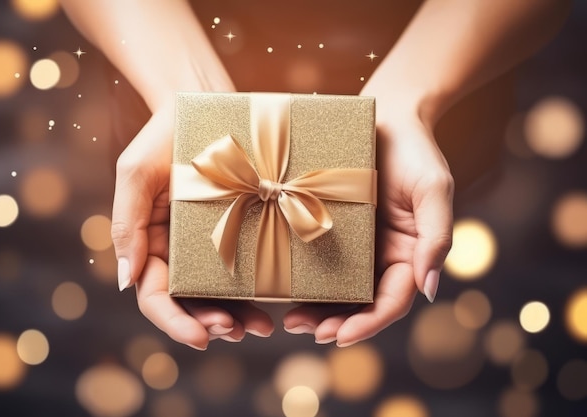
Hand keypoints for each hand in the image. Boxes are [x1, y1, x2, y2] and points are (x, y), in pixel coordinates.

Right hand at [111, 54, 273, 349]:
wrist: (204, 100)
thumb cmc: (165, 132)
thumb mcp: (137, 171)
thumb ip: (128, 223)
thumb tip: (127, 279)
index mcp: (149, 239)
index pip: (154, 294)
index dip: (174, 321)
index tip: (202, 338)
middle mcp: (177, 246)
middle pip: (189, 301)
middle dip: (210, 323)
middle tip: (239, 330)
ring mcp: (208, 239)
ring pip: (217, 292)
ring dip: (235, 315)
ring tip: (259, 326)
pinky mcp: (236, 226)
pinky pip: (243, 267)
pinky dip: (253, 289)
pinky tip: (272, 300)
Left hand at [283, 110, 453, 346]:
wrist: (388, 115)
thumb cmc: (416, 150)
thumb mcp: (434, 189)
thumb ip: (436, 238)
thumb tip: (428, 289)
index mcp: (409, 254)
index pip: (392, 302)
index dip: (368, 323)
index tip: (337, 337)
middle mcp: (382, 255)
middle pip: (361, 303)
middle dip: (335, 324)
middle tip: (302, 329)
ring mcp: (357, 244)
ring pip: (337, 289)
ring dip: (316, 309)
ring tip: (288, 319)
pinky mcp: (333, 226)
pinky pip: (318, 258)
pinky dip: (305, 278)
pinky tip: (283, 287)